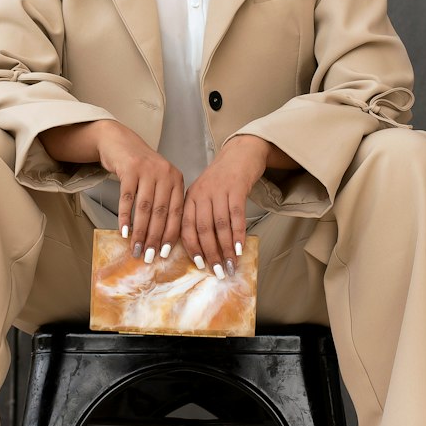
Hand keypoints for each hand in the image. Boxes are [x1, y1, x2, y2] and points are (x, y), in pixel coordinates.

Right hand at [95, 123, 184, 262]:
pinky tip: (123, 231)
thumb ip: (163, 203)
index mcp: (177, 180)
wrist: (121, 143)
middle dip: (154, 238)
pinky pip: (127, 198)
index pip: (177, 212)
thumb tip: (161, 239)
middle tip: (148, 256)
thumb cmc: (141, 168)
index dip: (170, 234)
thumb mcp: (159, 181)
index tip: (164, 253)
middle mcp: (166, 174)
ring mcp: (148, 170)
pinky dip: (125, 217)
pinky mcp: (130, 168)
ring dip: (140, 231)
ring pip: (145, 207)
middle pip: (161, 212)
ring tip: (135, 248)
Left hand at [181, 135, 269, 277]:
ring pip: (220, 225)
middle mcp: (201, 194)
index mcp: (189, 197)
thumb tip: (204, 249)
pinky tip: (240, 248)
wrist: (240, 153)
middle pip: (202, 229)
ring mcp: (219, 190)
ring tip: (230, 265)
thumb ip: (201, 216)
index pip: (186, 227)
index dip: (192, 248)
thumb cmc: (222, 179)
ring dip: (225, 248)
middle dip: (210, 253)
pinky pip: (237, 215)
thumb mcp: (205, 194)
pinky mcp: (236, 188)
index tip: (199, 266)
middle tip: (217, 272)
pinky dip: (238, 234)